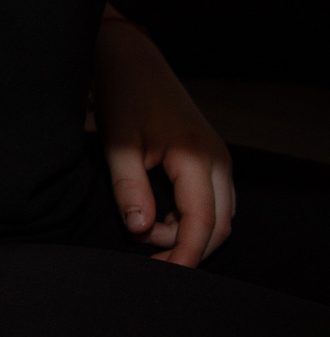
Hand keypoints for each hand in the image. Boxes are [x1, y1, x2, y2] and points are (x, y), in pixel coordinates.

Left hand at [97, 13, 234, 266]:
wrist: (132, 59)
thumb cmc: (123, 97)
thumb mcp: (118, 144)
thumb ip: (129, 189)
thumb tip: (140, 231)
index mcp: (197, 159)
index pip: (202, 224)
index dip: (184, 255)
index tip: (162, 277)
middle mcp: (219, 162)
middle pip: (219, 226)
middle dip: (186, 248)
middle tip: (146, 256)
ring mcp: (219, 159)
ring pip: (218, 215)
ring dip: (187, 233)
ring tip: (144, 228)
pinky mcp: (210, 157)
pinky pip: (211, 200)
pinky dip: (188, 217)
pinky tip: (155, 216)